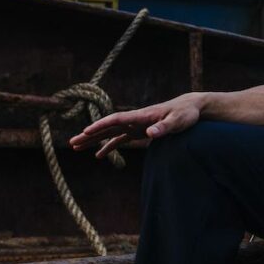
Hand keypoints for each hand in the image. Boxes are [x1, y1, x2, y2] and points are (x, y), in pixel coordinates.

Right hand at [69, 92, 204, 158]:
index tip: (86, 130)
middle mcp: (135, 119)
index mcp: (141, 115)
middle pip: (108, 126)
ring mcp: (136, 125)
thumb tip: (150, 134)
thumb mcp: (177, 121)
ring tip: (77, 147)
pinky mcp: (139, 131)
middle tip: (72, 142)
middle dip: (90, 134)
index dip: (101, 124)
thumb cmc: (185, 114)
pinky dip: (109, 146)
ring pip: (110, 132)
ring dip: (94, 139)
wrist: (190, 108)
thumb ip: (163, 127)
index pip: (116, 119)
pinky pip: (120, 139)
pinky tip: (99, 155)